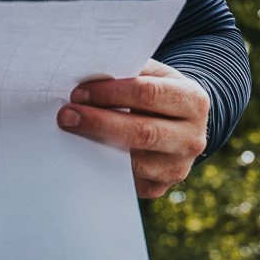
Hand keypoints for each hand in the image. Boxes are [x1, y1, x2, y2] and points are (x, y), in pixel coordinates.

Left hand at [58, 59, 209, 198]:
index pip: (148, 94)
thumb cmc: (159, 93)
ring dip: (94, 145)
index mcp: (194, 101)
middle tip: (66, 114)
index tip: (79, 92)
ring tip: (70, 131)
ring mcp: (176, 167)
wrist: (180, 125)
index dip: (110, 93)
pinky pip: (123, 179)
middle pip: (141, 132)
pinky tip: (81, 151)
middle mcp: (192, 138)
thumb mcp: (155, 75)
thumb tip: (88, 75)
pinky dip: (98, 164)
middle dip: (98, 121)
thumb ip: (129, 71)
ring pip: (131, 161)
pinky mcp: (158, 187)